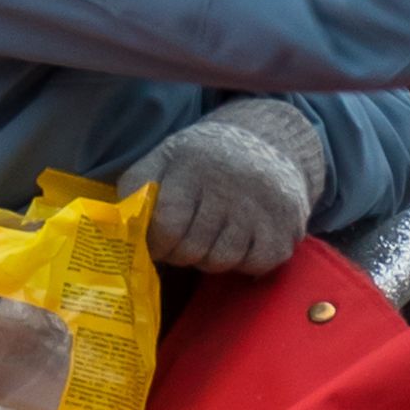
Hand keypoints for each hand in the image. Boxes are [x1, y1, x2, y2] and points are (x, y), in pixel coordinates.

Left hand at [142, 100, 321, 274]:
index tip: (159, 242)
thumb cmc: (202, 161)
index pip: (168, 223)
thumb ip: (138, 189)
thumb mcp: (164, 159)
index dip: (158, 242)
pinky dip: (243, 261)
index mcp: (193, 165)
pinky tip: (239, 240)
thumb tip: (124, 230)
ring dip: (210, 258)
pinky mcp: (286, 226)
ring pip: (222, 260)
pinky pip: (254, 264)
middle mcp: (230, 184)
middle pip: (193, 248)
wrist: (266, 144)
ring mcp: (262, 206)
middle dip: (181, 254)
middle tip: (183, 243)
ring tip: (210, 238)